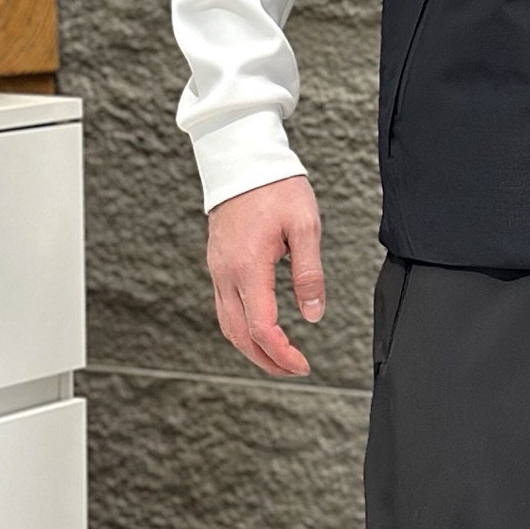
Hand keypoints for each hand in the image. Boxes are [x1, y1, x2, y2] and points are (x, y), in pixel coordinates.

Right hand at [206, 175, 324, 377]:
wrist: (241, 159)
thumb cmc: (276, 187)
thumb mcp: (304, 226)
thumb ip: (309, 273)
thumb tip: (312, 314)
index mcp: (248, 267)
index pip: (261, 328)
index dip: (282, 354)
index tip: (302, 365)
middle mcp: (226, 273)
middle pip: (239, 335)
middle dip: (266, 361)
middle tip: (293, 370)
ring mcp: (217, 268)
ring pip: (227, 324)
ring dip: (251, 348)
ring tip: (278, 358)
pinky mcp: (217, 262)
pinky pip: (224, 306)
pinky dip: (241, 327)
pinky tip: (260, 329)